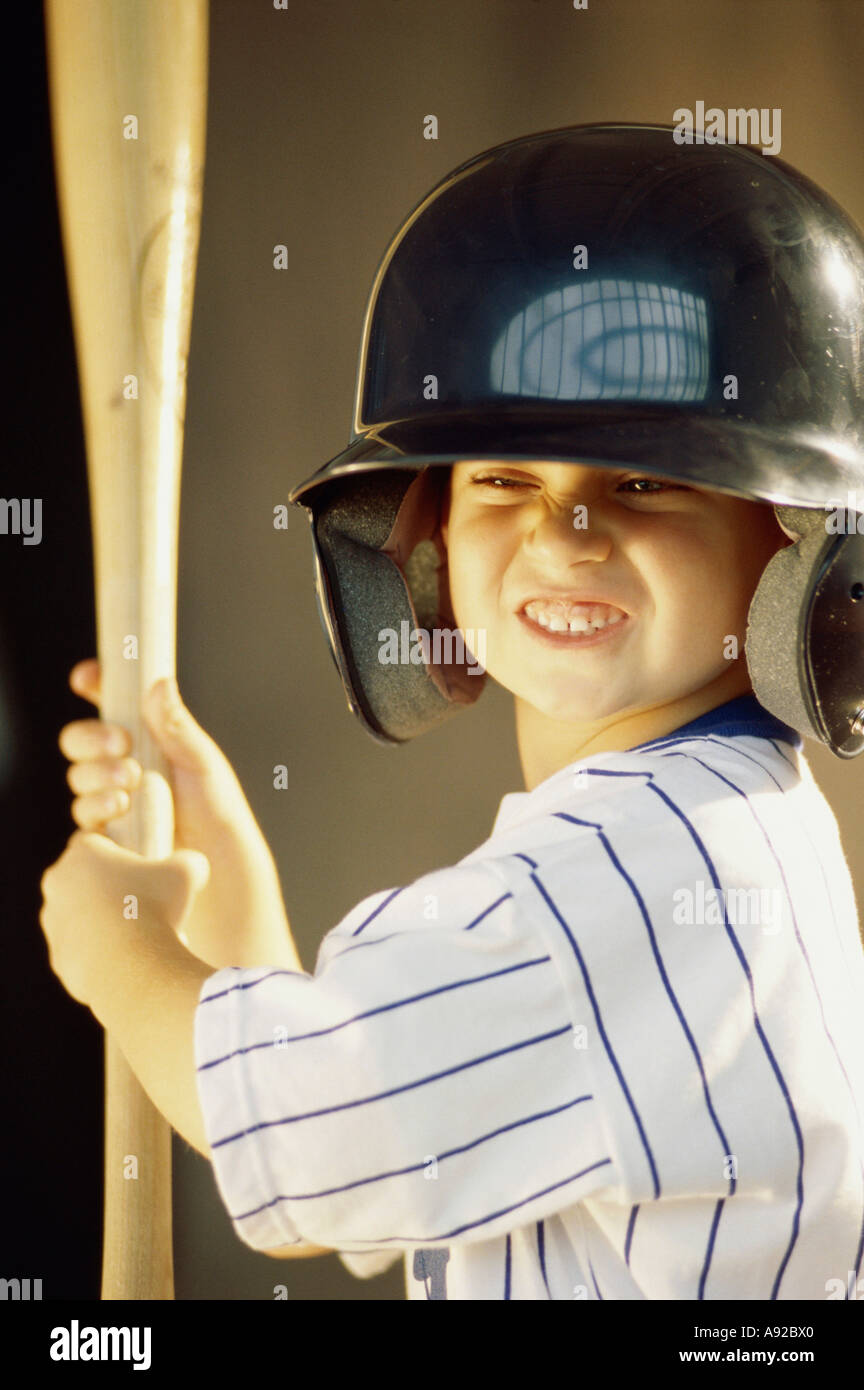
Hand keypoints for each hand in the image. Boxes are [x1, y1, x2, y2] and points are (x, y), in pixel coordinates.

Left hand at [39, 828, 208, 1019]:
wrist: (132, 967)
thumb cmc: (158, 908)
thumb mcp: (188, 871)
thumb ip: (188, 860)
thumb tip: (192, 864)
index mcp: (82, 853)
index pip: (96, 842)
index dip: (121, 853)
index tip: (142, 867)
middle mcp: (58, 883)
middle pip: (85, 879)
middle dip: (109, 888)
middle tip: (144, 902)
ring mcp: (53, 923)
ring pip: (81, 917)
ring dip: (104, 921)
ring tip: (140, 935)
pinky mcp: (58, 956)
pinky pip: (83, 951)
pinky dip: (101, 953)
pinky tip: (128, 960)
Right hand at [59, 659, 300, 970]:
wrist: (222, 872)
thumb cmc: (219, 816)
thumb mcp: (203, 764)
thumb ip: (176, 726)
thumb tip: (159, 682)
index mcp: (149, 741)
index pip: (112, 704)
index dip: (96, 685)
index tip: (88, 677)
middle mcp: (125, 768)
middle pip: (82, 742)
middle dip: (91, 738)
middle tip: (121, 745)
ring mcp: (112, 802)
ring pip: (78, 777)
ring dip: (97, 775)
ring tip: (130, 785)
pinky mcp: (105, 836)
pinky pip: (82, 815)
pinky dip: (96, 807)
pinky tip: (119, 811)